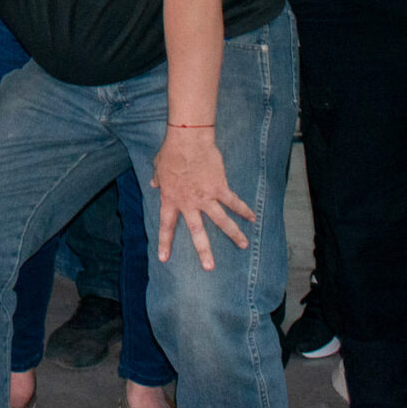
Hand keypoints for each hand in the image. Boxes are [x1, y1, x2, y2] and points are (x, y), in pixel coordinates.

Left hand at [151, 129, 254, 266]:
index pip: (166, 225)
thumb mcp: (158, 167)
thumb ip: (157, 179)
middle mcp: (189, 203)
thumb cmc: (171, 151)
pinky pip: (234, 202)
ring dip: (234, 234)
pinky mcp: (220, 187)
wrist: (188, 140)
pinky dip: (244, 210)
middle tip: (209, 267)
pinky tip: (253, 218)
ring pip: (221, 221)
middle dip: (203, 251)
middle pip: (197, 232)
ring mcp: (206, 197)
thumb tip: (153, 184)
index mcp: (171, 199)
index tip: (164, 259)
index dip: (165, 242)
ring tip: (243, 245)